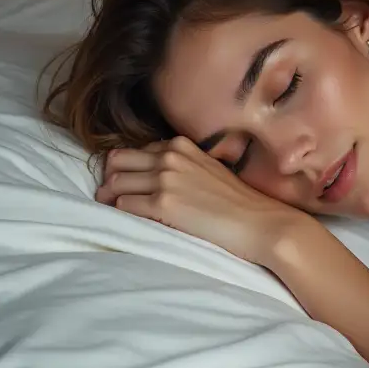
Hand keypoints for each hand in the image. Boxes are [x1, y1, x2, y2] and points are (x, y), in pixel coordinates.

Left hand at [96, 135, 307, 265]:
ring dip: (110, 197)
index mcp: (181, 145)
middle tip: (109, 195)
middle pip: (117, 161)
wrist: (259, 221)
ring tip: (112, 209)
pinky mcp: (163, 204)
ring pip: (115, 183)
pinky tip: (125, 220)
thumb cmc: (238, 202)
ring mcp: (165, 179)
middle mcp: (170, 156)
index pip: (137, 150)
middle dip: (110, 178)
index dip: (126, 167)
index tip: (124, 182)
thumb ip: (182, 166)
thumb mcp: (208, 170)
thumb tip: (156, 176)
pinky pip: (123, 205)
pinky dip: (119, 213)